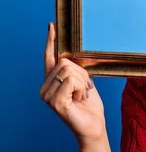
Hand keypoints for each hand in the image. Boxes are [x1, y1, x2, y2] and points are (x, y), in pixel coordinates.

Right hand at [40, 23, 106, 145]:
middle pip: (65, 62)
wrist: (93, 126)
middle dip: (82, 74)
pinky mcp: (54, 101)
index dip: (51, 41)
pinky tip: (79, 99)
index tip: (52, 25)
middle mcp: (45, 87)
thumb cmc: (90, 106)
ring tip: (81, 96)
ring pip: (70, 71)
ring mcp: (47, 95)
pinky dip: (81, 88)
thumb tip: (74, 55)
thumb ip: (76, 70)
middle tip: (84, 90)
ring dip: (83, 82)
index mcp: (52, 81)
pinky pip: (72, 81)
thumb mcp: (84, 82)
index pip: (50, 57)